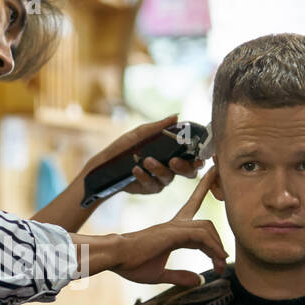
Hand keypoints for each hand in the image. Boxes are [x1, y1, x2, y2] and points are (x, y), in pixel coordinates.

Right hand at [73, 167, 226, 286]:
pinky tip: (218, 259)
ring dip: (218, 246)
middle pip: (206, 222)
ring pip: (207, 228)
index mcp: (171, 231)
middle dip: (219, 240)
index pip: (193, 207)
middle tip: (222, 264)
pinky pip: (201, 235)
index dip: (204, 192)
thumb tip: (199, 280)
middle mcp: (175, 225)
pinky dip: (213, 247)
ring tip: (221, 265)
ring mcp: (174, 227)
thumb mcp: (160, 274)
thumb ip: (180, 276)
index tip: (213, 179)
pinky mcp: (173, 232)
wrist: (115, 255)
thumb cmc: (131, 263)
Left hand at [82, 113, 200, 196]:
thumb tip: (176, 117)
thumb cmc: (125, 146)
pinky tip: (136, 169)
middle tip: (174, 161)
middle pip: (187, 172)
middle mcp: (169, 168)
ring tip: (146, 160)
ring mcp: (160, 179)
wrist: (105, 163)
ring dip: (159, 169)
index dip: (198, 159)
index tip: (199, 159)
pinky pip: (152, 184)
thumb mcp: (141, 133)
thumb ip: (159, 127)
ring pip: (168, 178)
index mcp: (172, 153)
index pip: (191, 157)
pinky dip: (144, 176)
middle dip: (183, 167)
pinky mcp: (148, 188)